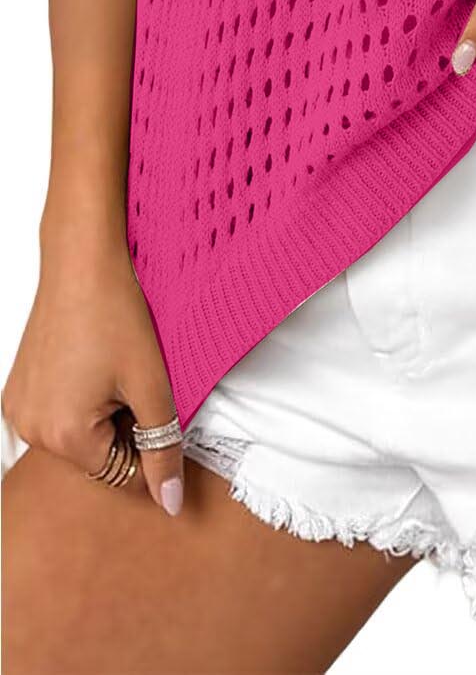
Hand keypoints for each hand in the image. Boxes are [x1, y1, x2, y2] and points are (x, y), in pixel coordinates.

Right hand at [1, 234, 185, 515]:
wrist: (82, 261)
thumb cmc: (116, 313)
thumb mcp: (153, 385)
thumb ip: (163, 448)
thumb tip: (171, 503)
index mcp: (63, 437)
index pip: (122, 475)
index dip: (153, 446)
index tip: (163, 408)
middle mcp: (30, 429)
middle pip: (97, 456)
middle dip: (126, 427)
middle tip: (139, 378)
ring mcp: (18, 408)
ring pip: (78, 435)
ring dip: (104, 413)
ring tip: (116, 367)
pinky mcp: (16, 389)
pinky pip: (58, 413)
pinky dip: (81, 398)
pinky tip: (94, 361)